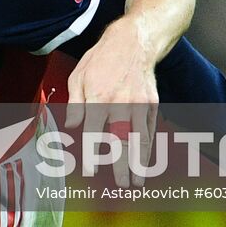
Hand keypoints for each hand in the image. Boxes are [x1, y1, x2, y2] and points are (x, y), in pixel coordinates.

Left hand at [63, 17, 158, 187]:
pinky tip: (145, 162)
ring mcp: (140, 103)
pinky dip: (149, 149)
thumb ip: (76, 103)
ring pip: (140, 140)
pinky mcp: (153, 103)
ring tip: (136, 182)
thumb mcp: (79, 75)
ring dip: (139, 163)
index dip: (92, 154)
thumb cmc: (102, 58)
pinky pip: (151, 130)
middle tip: (121, 185)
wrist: (134, 41)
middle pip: (121, 141)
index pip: (94, 132)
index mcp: (99, 96)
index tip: (90, 171)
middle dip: (121, 166)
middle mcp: (121, 102)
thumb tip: (72, 126)